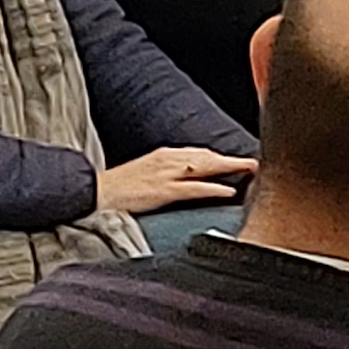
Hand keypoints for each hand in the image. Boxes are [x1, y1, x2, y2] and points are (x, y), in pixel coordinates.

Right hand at [97, 145, 253, 219]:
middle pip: (208, 157)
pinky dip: (212, 188)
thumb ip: (168, 175)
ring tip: (252, 171)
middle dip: (233, 159)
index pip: (201, 154)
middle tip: (257, 162)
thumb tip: (190, 181)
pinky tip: (227, 191)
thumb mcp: (146, 175)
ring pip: (205, 168)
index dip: (223, 158)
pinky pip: (192, 189)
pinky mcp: (160, 191)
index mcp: (164, 156)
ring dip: (230, 168)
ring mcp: (164, 175)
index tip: (242, 161)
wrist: (92, 194)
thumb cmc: (119, 189)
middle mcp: (167, 160)